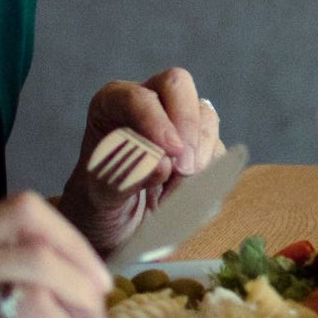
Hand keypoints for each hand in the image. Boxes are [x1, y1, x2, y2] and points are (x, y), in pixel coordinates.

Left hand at [59, 68, 222, 252]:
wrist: (114, 231)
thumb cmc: (98, 208)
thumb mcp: (99, 198)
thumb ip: (124, 178)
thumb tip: (161, 162)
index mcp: (111, 105)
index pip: (137, 97)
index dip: (156, 121)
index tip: (170, 153)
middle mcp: (147, 105)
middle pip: (178, 85)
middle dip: (187, 125)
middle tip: (185, 169)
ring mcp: (177, 122)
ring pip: (205, 118)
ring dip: (198, 159)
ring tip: (172, 196)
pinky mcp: (200, 147)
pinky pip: (218, 151)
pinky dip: (209, 177)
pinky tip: (184, 199)